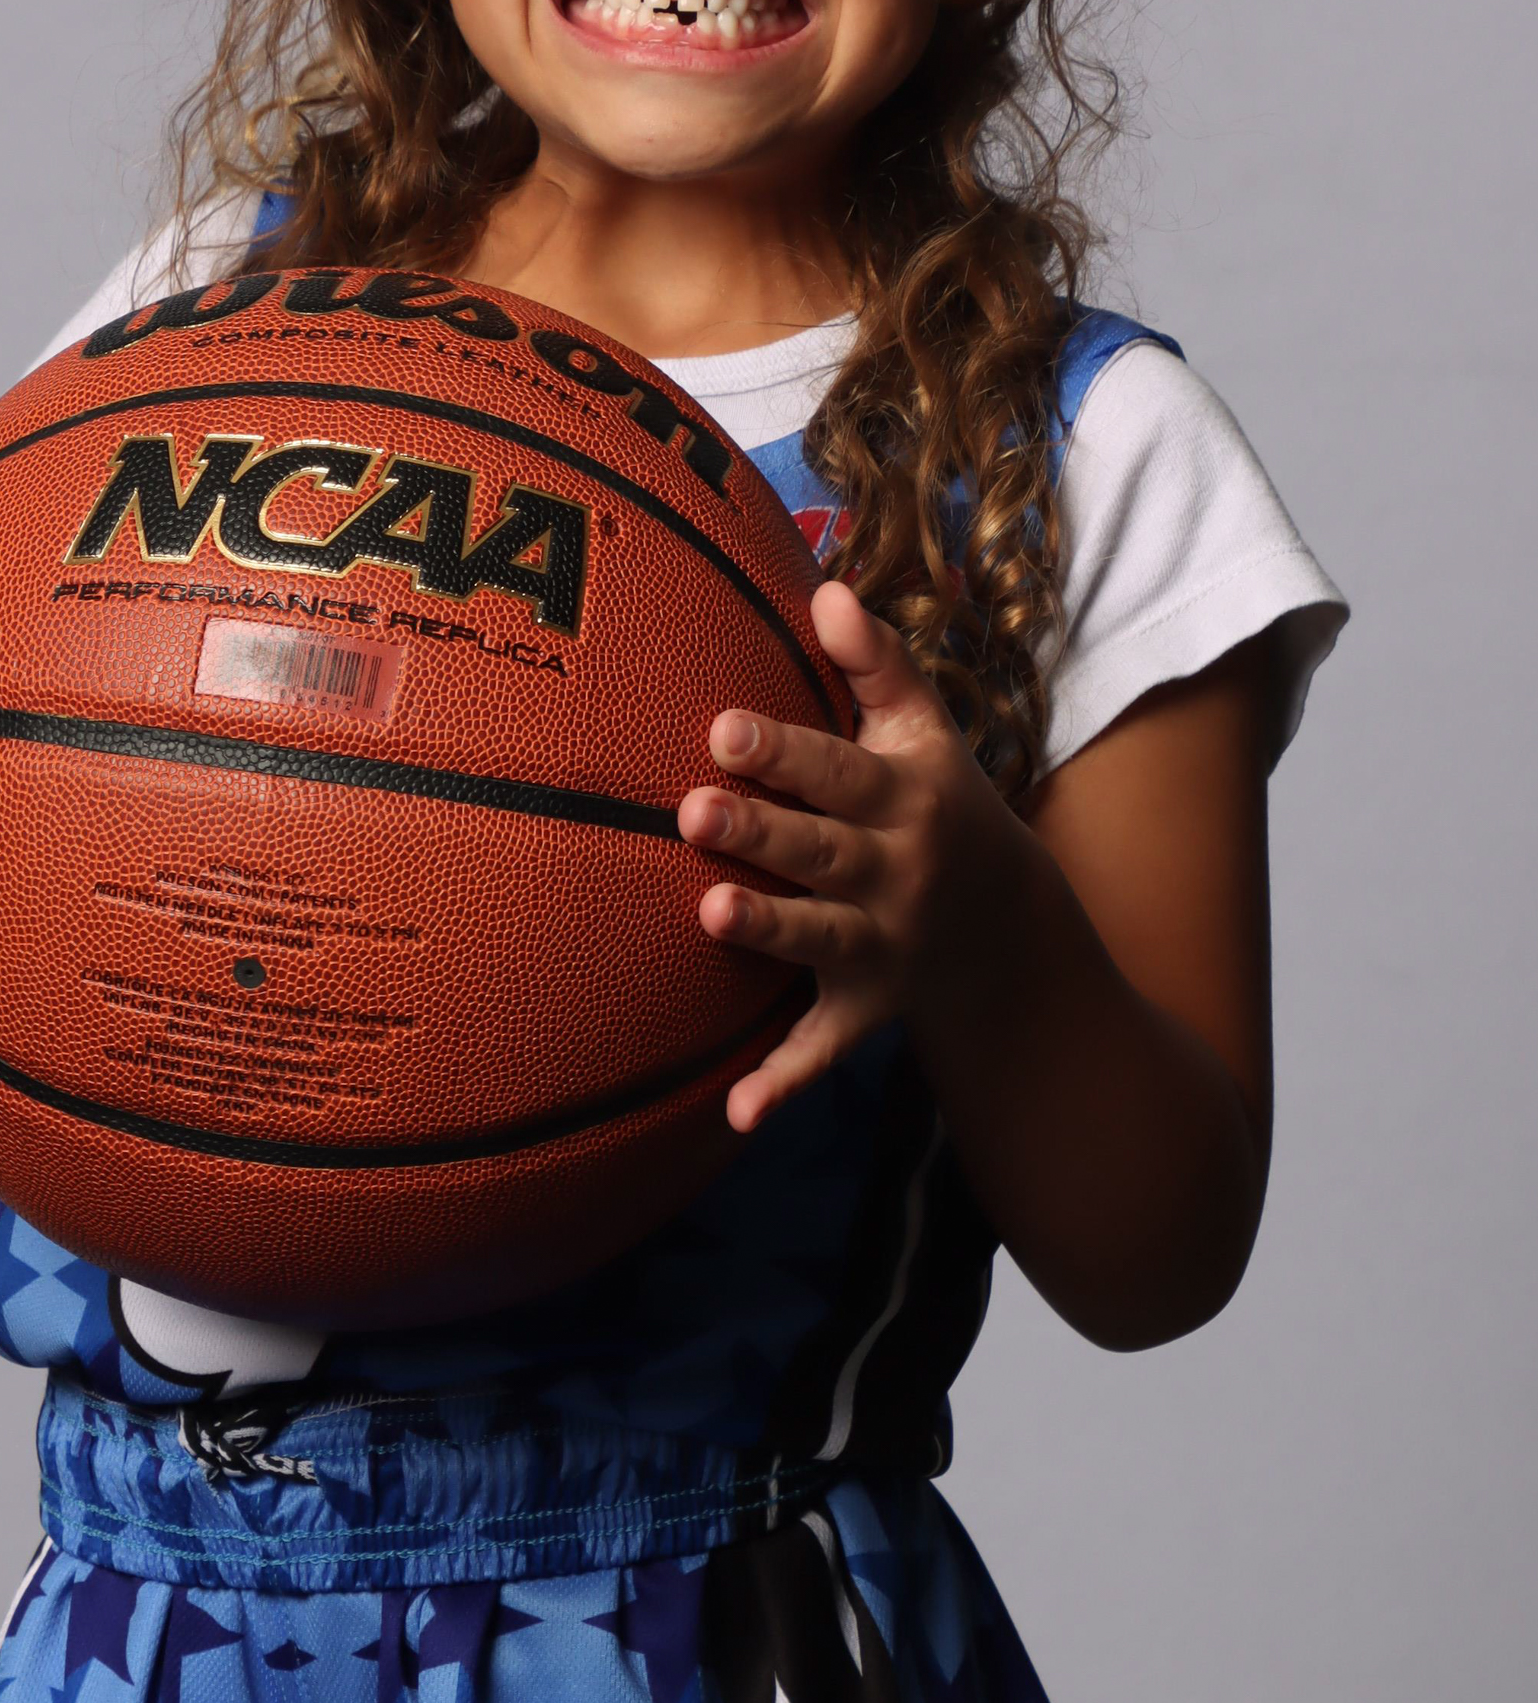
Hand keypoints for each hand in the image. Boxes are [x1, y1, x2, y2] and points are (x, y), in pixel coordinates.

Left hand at [678, 579, 1041, 1130]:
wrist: (1012, 928)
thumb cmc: (939, 805)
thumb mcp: (924, 733)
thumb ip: (876, 663)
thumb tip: (824, 589)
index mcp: (906, 798)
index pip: (839, 769)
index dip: (783, 748)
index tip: (721, 725)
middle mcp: (898, 873)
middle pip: (822, 849)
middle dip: (760, 832)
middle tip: (690, 809)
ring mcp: (882, 945)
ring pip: (819, 939)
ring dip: (770, 931)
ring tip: (711, 914)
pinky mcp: (862, 1008)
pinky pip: (822, 1050)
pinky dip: (784, 1084)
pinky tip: (736, 1112)